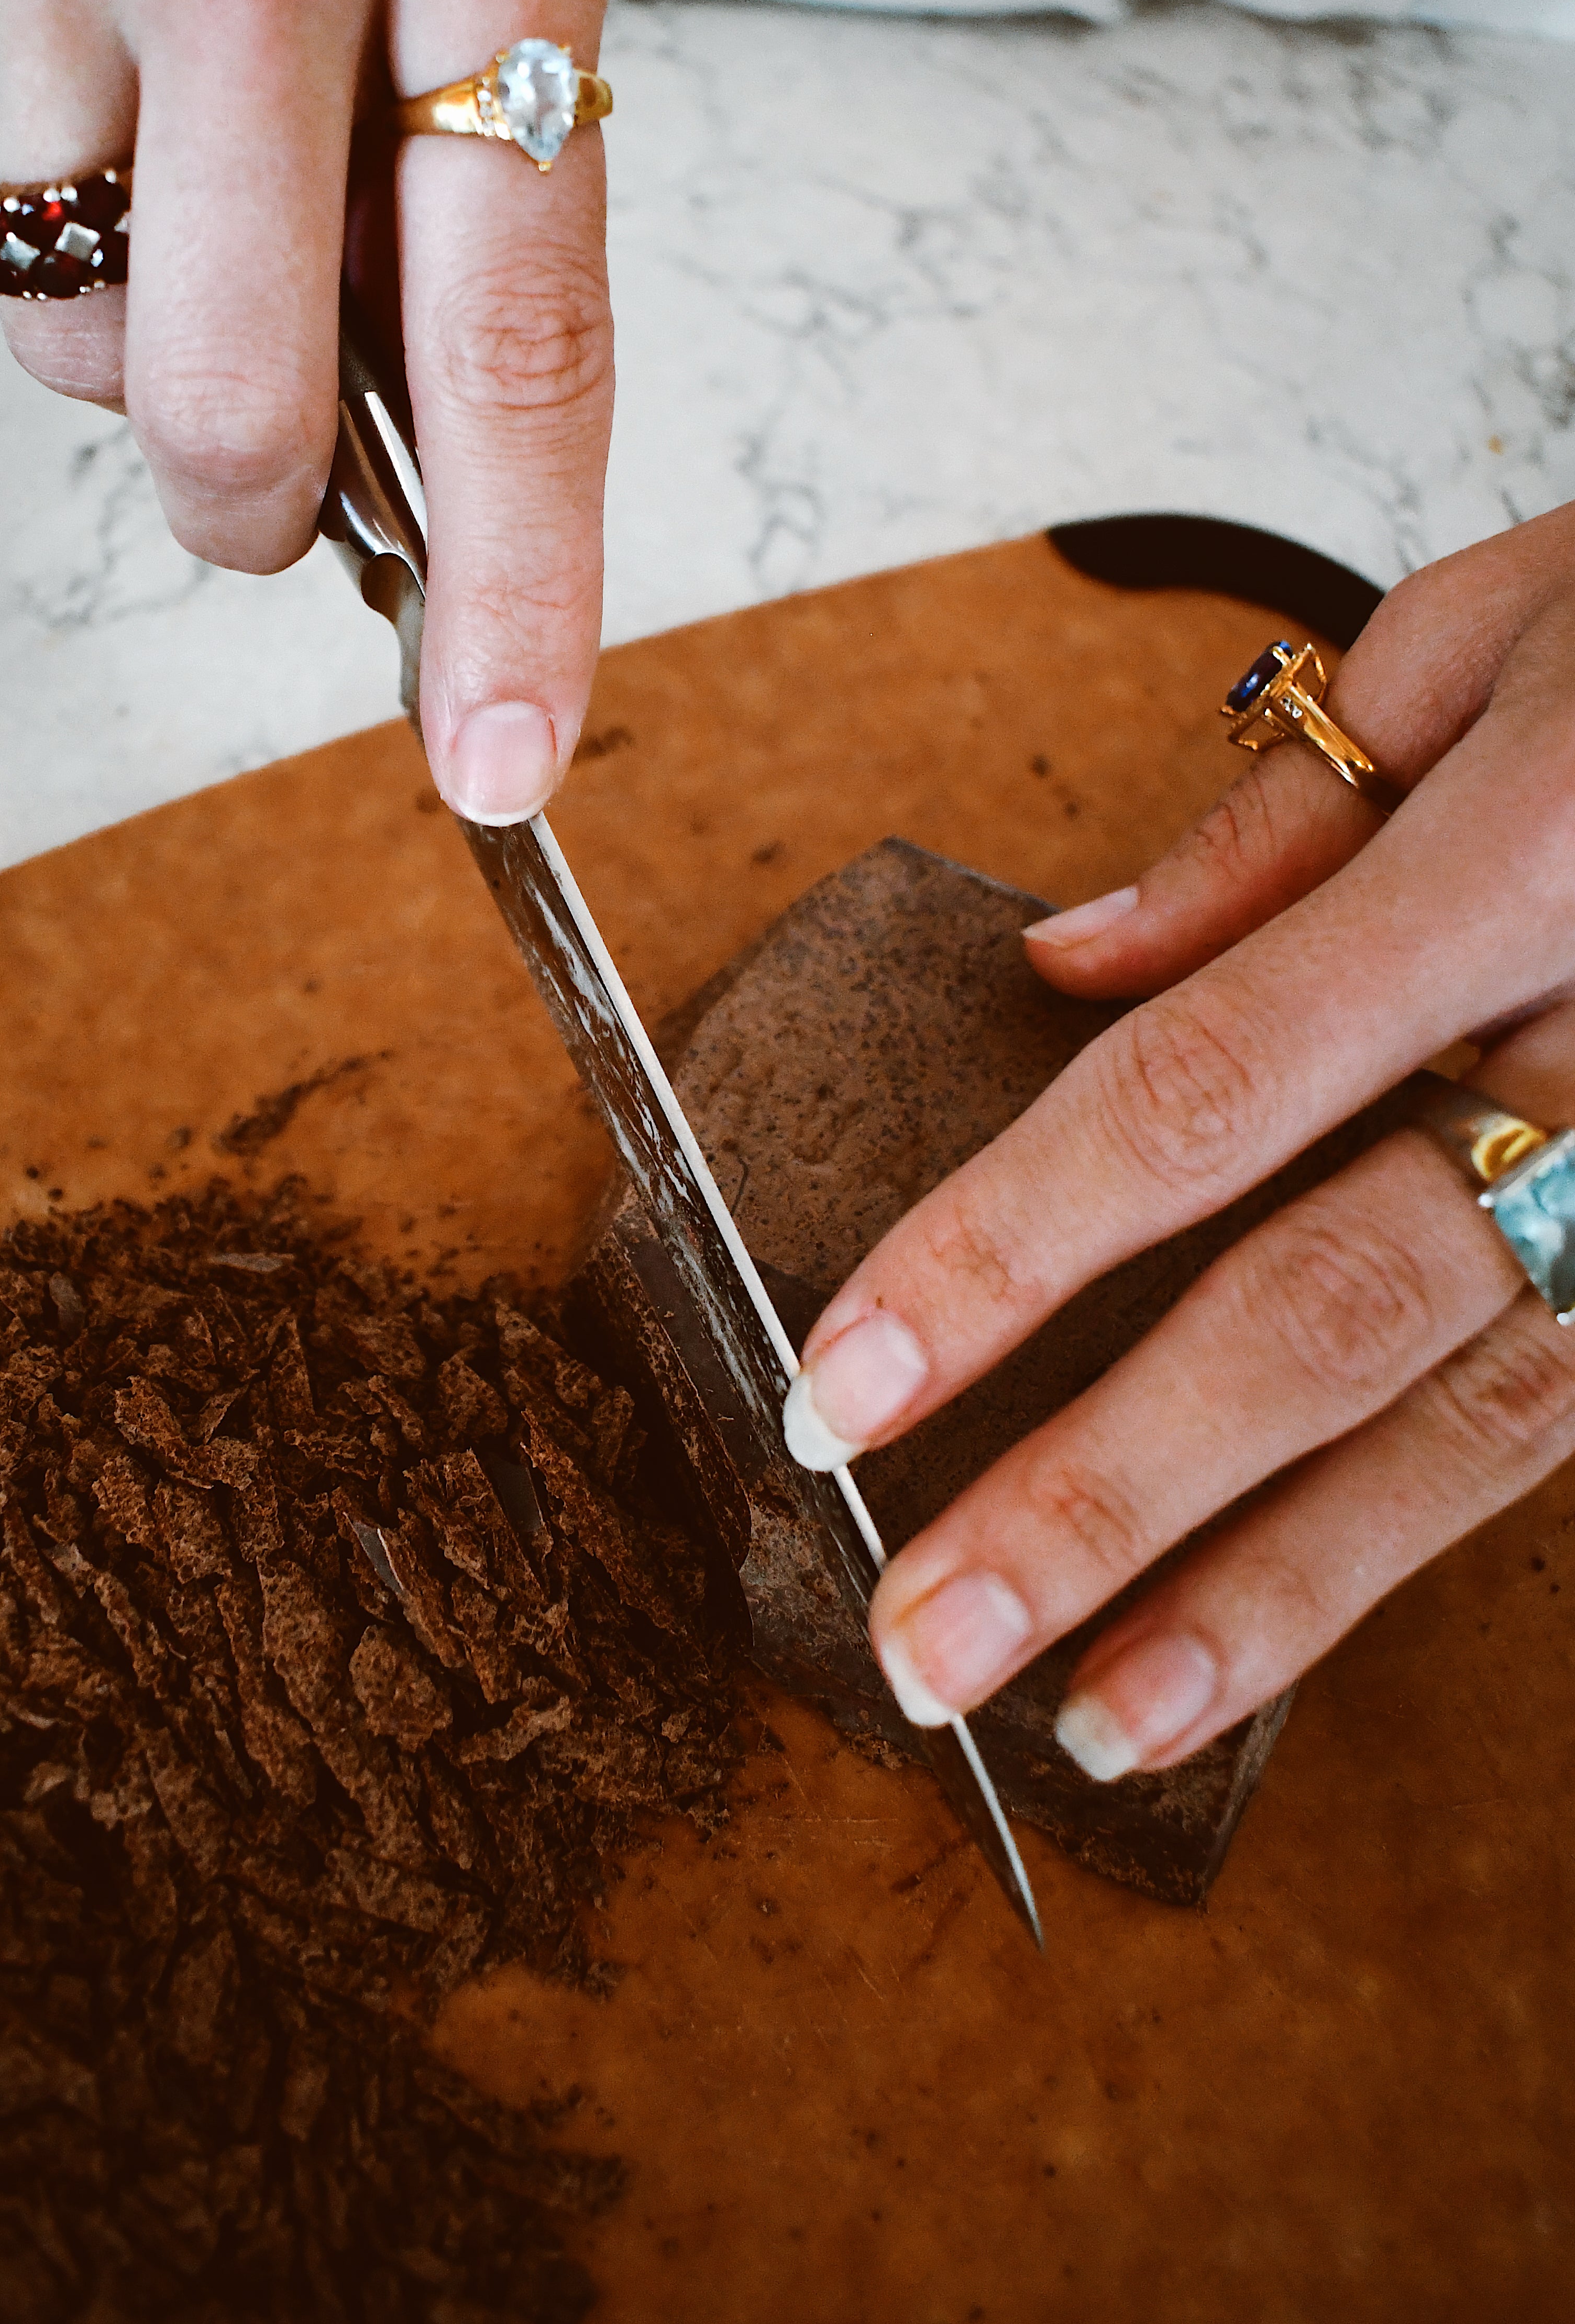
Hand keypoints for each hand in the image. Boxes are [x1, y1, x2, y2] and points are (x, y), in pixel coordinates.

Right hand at [0, 0, 612, 823]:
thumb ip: (474, 159)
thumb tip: (415, 455)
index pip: (522, 317)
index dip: (521, 580)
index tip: (500, 761)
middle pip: (230, 394)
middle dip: (246, 502)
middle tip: (266, 485)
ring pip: (73, 315)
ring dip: (130, 275)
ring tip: (165, 48)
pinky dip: (25, 135)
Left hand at [785, 507, 1574, 1779]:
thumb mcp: (1500, 637)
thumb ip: (1284, 821)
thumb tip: (1070, 964)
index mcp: (1529, 864)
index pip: (1213, 1084)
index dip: (1016, 1243)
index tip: (847, 1373)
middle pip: (1323, 1307)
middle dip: (1106, 1489)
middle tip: (920, 1634)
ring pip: (1458, 1424)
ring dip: (1257, 1593)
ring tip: (1079, 1714)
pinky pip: (1548, 1427)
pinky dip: (1395, 1548)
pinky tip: (1262, 1647)